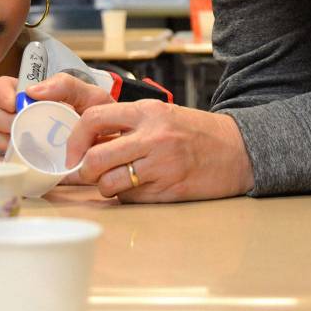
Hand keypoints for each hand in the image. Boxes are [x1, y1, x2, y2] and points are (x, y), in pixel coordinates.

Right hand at [0, 72, 115, 152]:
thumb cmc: (98, 119)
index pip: (0, 88)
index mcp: (30, 96)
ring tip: (19, 145)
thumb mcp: (90, 96)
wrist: (110, 151)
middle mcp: (18, 116)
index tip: (14, 104)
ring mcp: (15, 139)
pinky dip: (2, 160)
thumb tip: (32, 91)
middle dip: (2, 120)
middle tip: (21, 128)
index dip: (0, 93)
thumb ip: (65, 85)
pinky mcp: (18, 161)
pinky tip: (18, 161)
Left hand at [65, 100, 254, 202]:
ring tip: (114, 180)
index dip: (74, 140)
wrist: (238, 149)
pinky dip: (126, 196)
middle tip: (83, 173)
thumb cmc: (195, 132)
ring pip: (109, 184)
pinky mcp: (170, 190)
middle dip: (82, 171)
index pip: (94, 119)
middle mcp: (153, 137)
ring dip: (104, 187)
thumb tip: (85, 142)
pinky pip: (131, 198)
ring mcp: (162, 165)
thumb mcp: (161, 114)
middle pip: (96, 159)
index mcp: (147, 111)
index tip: (72, 152)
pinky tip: (139, 187)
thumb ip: (127, 124)